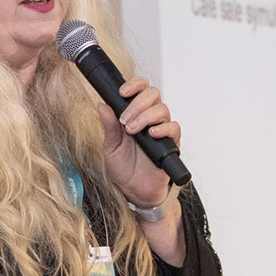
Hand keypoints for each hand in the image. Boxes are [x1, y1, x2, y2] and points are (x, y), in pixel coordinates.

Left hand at [98, 76, 178, 207]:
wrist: (134, 191)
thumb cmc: (123, 168)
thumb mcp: (110, 146)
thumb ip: (108, 126)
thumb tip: (102, 105)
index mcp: (135, 114)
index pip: (141, 89)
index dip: (134, 85)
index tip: (122, 92)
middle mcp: (150, 118)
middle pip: (153, 94)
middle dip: (137, 103)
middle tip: (125, 119)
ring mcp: (162, 130)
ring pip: (162, 109)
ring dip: (145, 116)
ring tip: (132, 131)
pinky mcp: (171, 144)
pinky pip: (174, 128)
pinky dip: (163, 129)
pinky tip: (151, 134)